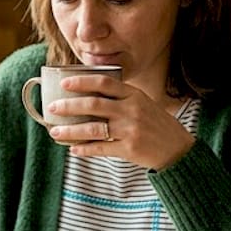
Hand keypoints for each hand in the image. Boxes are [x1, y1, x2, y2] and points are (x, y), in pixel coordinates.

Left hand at [46, 74, 194, 169]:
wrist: (177, 150)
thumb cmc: (156, 124)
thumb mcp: (143, 103)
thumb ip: (120, 98)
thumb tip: (87, 96)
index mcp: (134, 95)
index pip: (104, 83)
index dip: (82, 81)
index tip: (64, 83)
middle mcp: (131, 110)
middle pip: (93, 104)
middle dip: (69, 106)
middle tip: (52, 107)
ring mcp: (130, 130)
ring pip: (93, 129)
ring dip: (70, 131)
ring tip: (55, 132)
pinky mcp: (129, 149)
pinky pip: (101, 148)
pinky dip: (84, 149)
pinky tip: (73, 149)